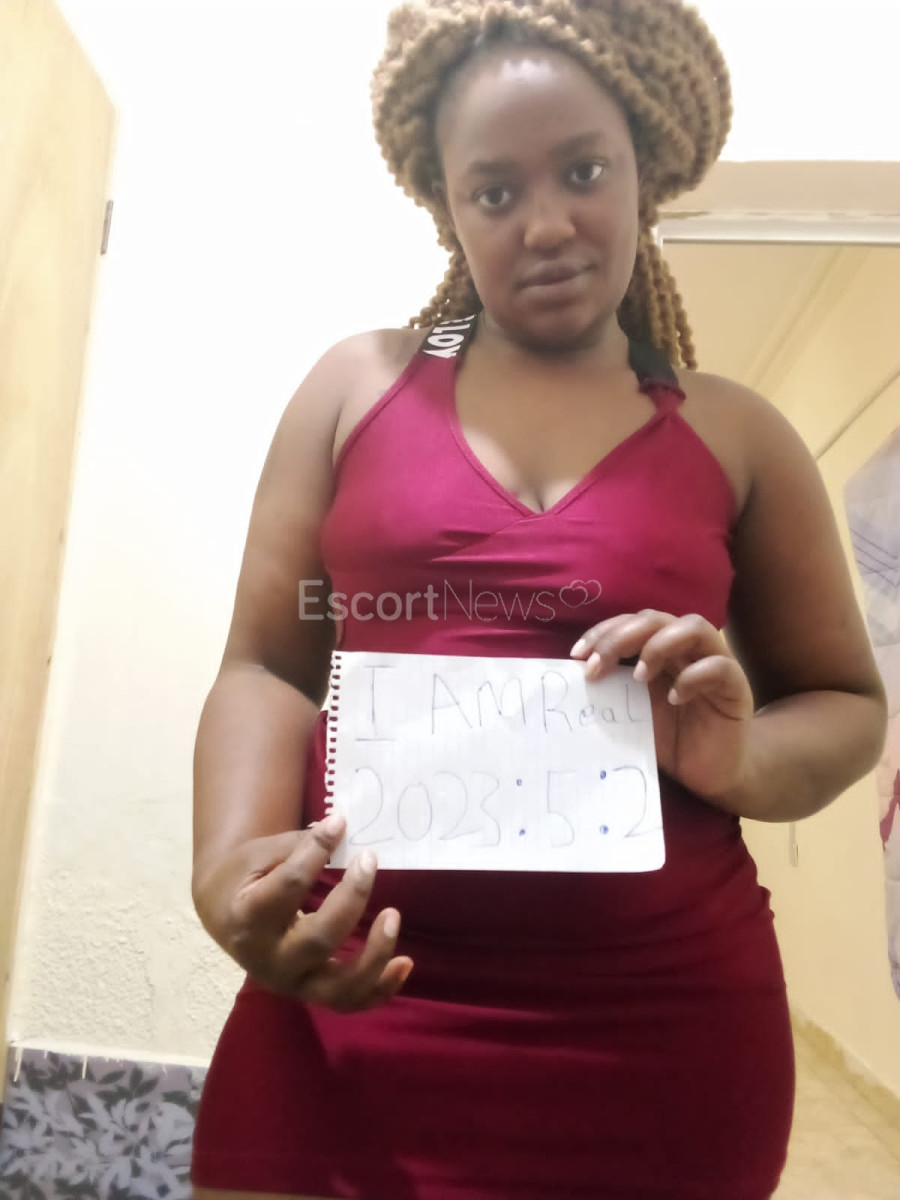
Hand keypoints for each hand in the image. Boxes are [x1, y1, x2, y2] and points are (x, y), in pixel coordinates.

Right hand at [192, 814, 412, 1012]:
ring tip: (393, 915)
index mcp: (248, 919)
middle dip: (351, 900)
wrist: (224, 916)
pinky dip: (382, 988)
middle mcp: (269, 960)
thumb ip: (299, 846)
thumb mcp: (260, 855)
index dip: (316, 851)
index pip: (289, 886)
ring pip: (339, 988)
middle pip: (318, 940)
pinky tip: (405, 963)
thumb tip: (340, 827)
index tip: (339, 823)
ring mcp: (292, 984)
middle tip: (370, 860)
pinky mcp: (311, 994)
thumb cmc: (245, 878)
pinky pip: (351, 1002)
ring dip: (374, 955)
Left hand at [570, 610, 754, 801]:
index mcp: (659, 650)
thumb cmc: (670, 740)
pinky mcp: (735, 688)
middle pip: (656, 618)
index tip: (577, 656)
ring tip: (639, 676)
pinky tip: (675, 698)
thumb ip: (610, 693)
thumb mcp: (632, 714)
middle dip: (621, 636)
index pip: (630, 623)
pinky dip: (693, 677)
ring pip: (694, 626)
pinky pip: (719, 667)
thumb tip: (570, 683)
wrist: (711, 773)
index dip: (603, 632)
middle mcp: (686, 650)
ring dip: (659, 645)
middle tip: (597, 666)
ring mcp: (714, 664)